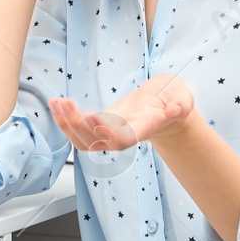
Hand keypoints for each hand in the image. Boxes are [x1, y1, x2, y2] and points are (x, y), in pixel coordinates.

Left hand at [48, 73, 199, 151]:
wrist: (165, 106)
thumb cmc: (173, 101)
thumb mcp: (183, 98)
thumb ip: (181, 104)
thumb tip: (177, 108)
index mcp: (143, 127)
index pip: (125, 138)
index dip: (109, 134)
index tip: (94, 121)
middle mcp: (125, 134)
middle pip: (98, 142)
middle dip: (78, 126)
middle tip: (65, 106)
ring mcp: (112, 131)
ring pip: (85, 140)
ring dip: (67, 124)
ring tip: (56, 104)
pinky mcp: (102, 124)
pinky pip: (80, 129)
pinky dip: (66, 118)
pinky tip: (56, 104)